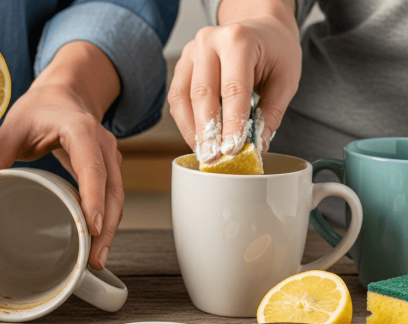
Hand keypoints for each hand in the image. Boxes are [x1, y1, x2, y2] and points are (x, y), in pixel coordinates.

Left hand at [0, 42, 122, 269]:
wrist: (65, 93)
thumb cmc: (41, 107)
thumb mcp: (14, 126)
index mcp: (80, 129)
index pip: (92, 166)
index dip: (93, 197)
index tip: (92, 226)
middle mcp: (102, 144)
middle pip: (112, 189)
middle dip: (106, 226)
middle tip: (94, 259)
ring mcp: (109, 157)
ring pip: (116, 196)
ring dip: (109, 229)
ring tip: (96, 260)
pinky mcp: (109, 169)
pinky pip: (112, 196)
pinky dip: (106, 220)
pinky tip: (97, 243)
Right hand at [167, 0, 300, 162]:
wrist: (260, 27)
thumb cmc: (274, 50)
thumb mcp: (286, 79)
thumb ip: (271, 113)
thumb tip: (257, 145)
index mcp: (239, 39)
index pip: (233, 89)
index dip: (231, 123)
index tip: (232, 150)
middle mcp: (209, 41)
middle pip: (203, 94)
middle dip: (208, 131)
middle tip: (214, 157)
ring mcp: (191, 51)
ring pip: (183, 98)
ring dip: (191, 129)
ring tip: (204, 152)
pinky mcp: (182, 64)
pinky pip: (177, 97)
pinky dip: (185, 121)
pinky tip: (197, 137)